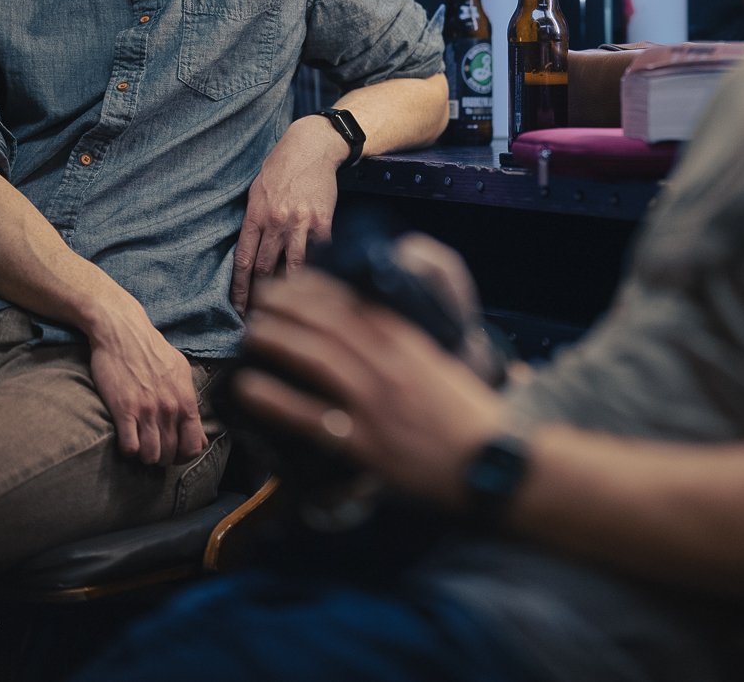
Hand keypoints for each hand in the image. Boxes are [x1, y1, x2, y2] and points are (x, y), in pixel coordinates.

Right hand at [86, 302, 207, 466]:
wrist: (123, 332)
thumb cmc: (152, 350)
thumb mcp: (180, 371)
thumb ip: (188, 398)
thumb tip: (196, 424)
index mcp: (186, 400)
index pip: (194, 446)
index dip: (183, 456)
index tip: (173, 452)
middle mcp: (170, 409)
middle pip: (170, 454)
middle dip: (162, 458)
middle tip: (152, 448)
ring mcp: (147, 410)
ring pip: (150, 456)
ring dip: (144, 456)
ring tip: (139, 445)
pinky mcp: (123, 410)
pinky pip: (129, 447)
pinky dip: (128, 450)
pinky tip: (126, 439)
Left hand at [231, 236, 506, 507]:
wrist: (493, 464)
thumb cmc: (472, 419)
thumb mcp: (445, 369)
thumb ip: (413, 350)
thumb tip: (382, 334)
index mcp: (411, 345)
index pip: (358, 304)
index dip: (321, 288)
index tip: (296, 280)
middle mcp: (390, 366)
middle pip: (330, 323)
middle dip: (291, 304)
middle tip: (263, 296)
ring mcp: (376, 403)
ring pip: (317, 357)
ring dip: (279, 338)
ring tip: (252, 330)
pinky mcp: (365, 442)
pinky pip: (310, 415)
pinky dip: (276, 398)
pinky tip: (250, 387)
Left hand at [232, 117, 345, 312]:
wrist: (311, 148)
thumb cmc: (281, 168)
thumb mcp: (256, 192)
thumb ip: (253, 221)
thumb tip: (249, 252)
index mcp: (256, 215)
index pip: (243, 261)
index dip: (239, 289)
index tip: (238, 309)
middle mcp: (276, 222)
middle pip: (265, 268)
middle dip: (261, 297)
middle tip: (260, 318)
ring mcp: (301, 223)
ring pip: (294, 266)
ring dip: (290, 290)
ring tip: (288, 310)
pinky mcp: (324, 221)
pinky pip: (321, 252)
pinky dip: (318, 269)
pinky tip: (318, 285)